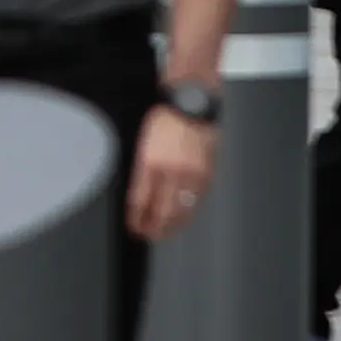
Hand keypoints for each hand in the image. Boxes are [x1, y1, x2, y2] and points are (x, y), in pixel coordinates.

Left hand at [127, 102, 215, 241]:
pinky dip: (188, 213)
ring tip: (164, 232)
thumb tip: (141, 196)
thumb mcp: (142, 141)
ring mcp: (191, 175)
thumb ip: (142, 169)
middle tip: (148, 236)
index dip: (136, 219)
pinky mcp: (207, 174)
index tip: (134, 227)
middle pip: (161, 211)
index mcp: (149, 161)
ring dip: (172, 226)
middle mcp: (170, 171)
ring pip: (181, 211)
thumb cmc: (164, 118)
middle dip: (153, 228)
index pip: (140, 200)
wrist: (192, 104)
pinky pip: (196, 201)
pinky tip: (183, 219)